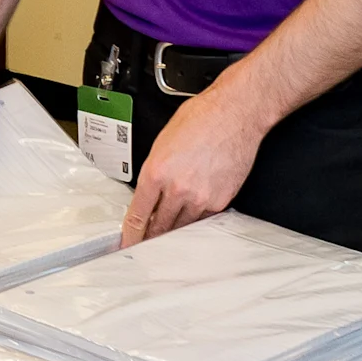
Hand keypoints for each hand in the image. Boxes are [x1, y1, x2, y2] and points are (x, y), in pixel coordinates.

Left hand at [122, 80, 267, 245]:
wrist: (234, 115)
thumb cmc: (200, 120)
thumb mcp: (162, 143)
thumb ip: (153, 171)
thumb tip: (149, 191)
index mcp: (156, 172)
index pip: (138, 214)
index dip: (131, 234)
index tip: (127, 244)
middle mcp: (177, 189)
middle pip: (159, 226)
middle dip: (151, 238)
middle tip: (146, 244)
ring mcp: (201, 198)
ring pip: (182, 227)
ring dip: (174, 231)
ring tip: (169, 232)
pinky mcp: (221, 201)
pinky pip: (203, 220)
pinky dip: (195, 221)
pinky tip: (191, 216)